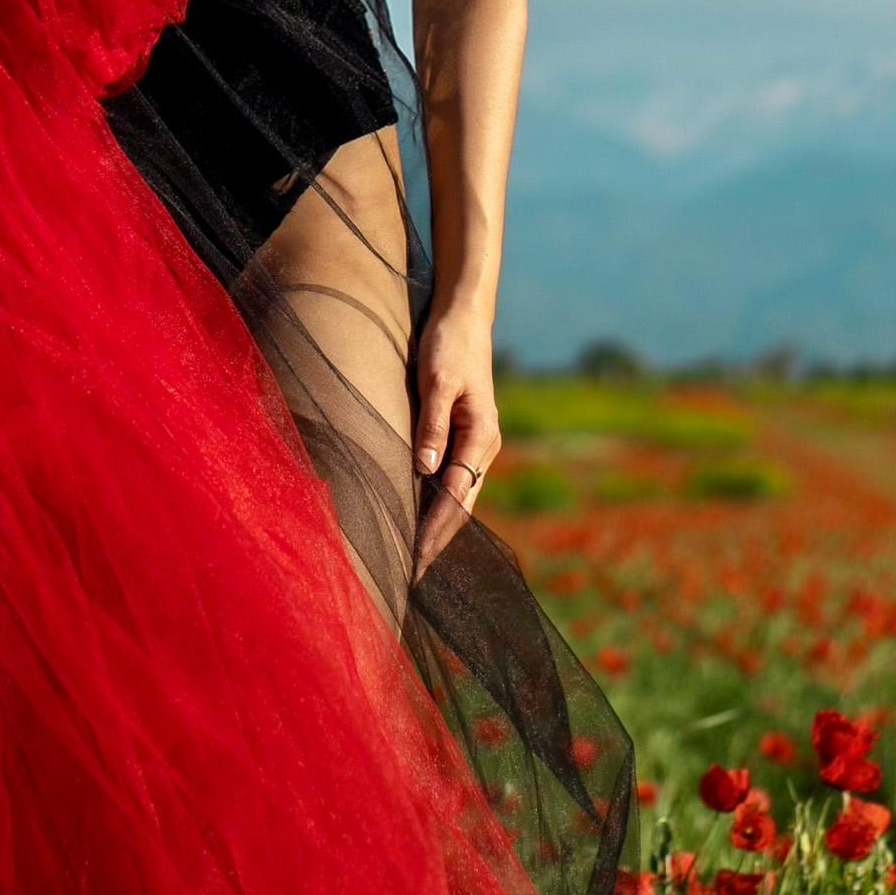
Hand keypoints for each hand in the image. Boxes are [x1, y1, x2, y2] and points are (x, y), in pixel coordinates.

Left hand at [411, 305, 499, 579]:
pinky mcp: (464, 437)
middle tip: (411, 577)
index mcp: (482, 435)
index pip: (455, 497)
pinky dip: (438, 506)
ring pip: (459, 497)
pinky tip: (420, 520)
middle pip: (462, 506)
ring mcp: (477, 444)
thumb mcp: (436, 380)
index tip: (415, 562)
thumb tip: (424, 471)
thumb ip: (431, 424)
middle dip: (438, 541)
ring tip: (415, 560)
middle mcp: (484, 446)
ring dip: (439, 528)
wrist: (464, 317)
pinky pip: (452, 481)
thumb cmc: (449, 344)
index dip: (434, 531)